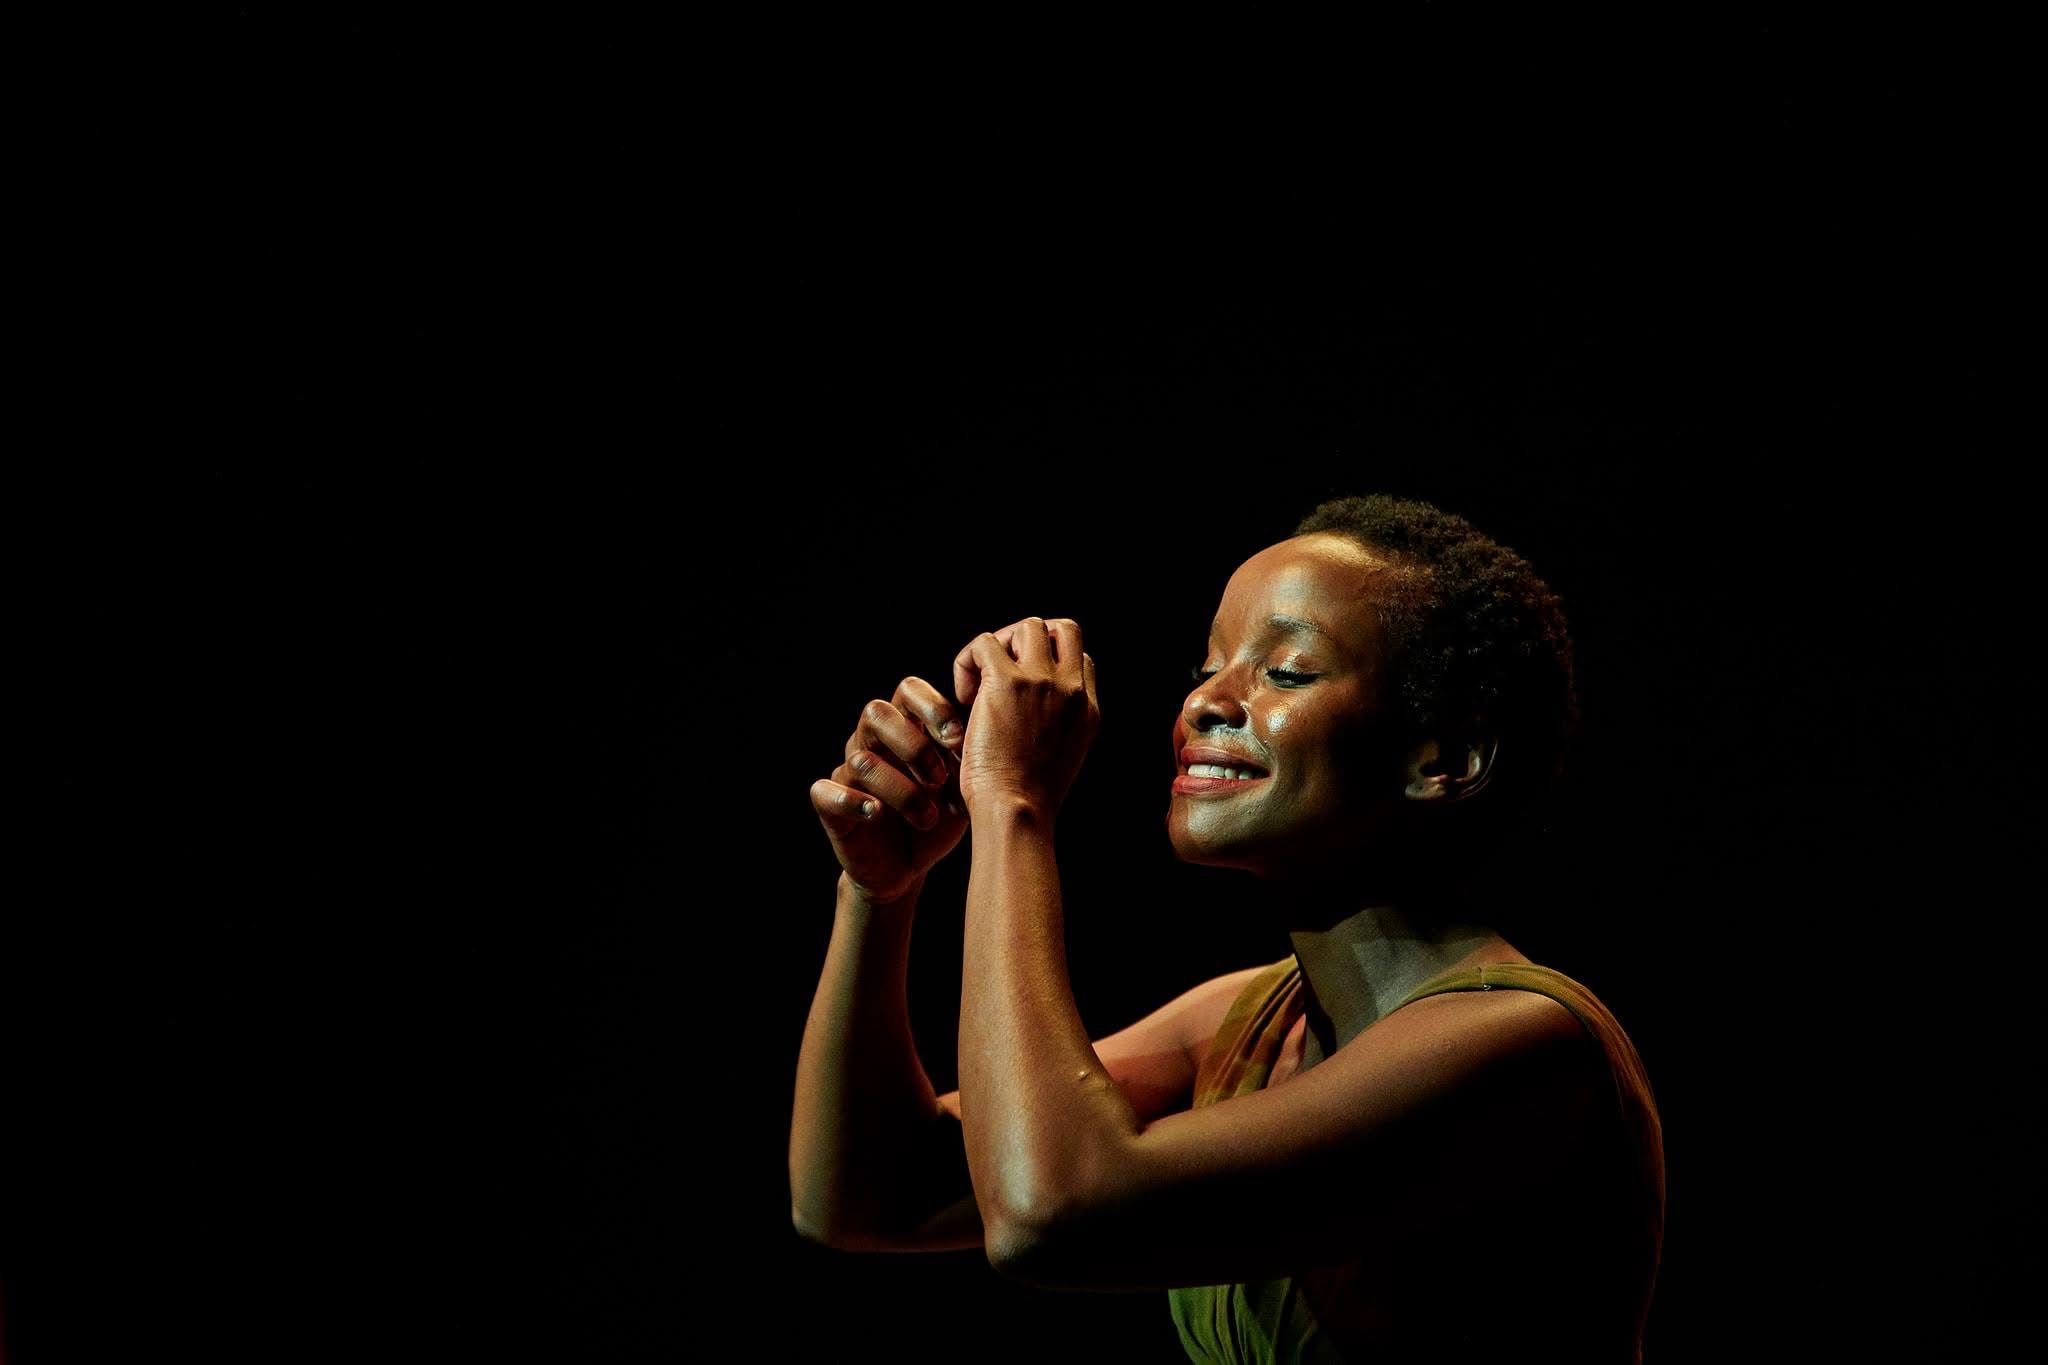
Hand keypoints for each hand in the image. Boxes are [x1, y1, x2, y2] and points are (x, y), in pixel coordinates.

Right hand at [810, 675, 969, 903]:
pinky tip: (877, 815)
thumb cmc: (937, 817)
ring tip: (928, 817)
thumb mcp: (961, 787)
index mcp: (904, 727)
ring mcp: (848, 773)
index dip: (933, 708)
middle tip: (940, 778)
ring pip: (861, 760)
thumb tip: (985, 732)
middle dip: (913, 745)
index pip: (909, 690)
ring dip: (901, 790)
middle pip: (876, 712)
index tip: (959, 740)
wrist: (908, 869)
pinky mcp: (829, 806)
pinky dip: (852, 802)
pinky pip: (824, 791)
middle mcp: (870, 743)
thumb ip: (968, 757)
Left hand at [951, 616, 1099, 819]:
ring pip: (1026, 626)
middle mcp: (1071, 688)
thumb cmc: (1027, 799)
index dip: (1050, 665)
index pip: (1081, 658)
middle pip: (1062, 629)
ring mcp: (1042, 681)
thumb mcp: (1062, 757)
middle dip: (1030, 642)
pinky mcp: (1006, 681)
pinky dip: (967, 662)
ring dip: (1001, 646)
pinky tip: (964, 697)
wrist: (1016, 812)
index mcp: (1088, 708)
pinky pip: (984, 643)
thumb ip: (1057, 725)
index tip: (1022, 693)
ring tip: (982, 683)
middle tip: (1003, 674)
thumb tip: (1033, 710)